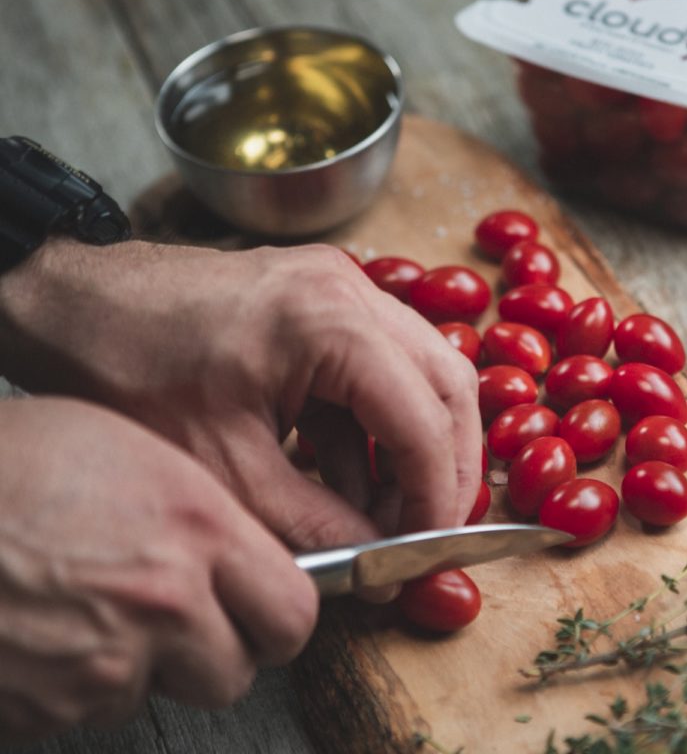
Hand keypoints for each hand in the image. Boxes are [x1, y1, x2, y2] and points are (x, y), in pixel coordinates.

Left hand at [0, 240, 480, 558]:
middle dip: (447, 466)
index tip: (424, 551)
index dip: (435, 496)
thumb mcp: (226, 470)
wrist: (73, 305)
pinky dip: (376, 425)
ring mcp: (341, 287)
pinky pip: (380, 366)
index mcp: (331, 322)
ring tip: (383, 513)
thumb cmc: (130, 371)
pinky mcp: (324, 300)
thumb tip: (376, 564)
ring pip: (424, 371)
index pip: (424, 421)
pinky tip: (347, 479)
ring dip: (416, 445)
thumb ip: (315, 522)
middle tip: (427, 529)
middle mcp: (351, 291)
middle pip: (449, 383)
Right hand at [0, 398, 316, 741]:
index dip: (279, 614)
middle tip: (178, 616)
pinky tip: (43, 630)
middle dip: (215, 651)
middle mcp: (160, 604)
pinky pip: (85, 713)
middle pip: (236, 672)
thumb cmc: (3, 465)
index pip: (295, 613)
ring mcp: (98, 667)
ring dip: (139, 667)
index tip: (264, 606)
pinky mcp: (43, 711)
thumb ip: (204, 513)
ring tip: (86, 607)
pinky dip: (72, 685)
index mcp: (194, 531)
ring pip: (156, 693)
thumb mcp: (128, 451)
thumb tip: (243, 555)